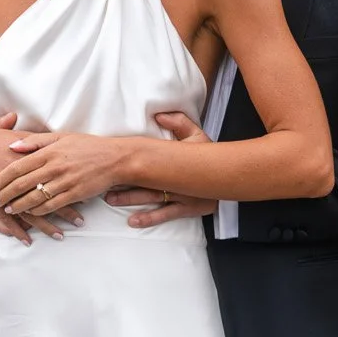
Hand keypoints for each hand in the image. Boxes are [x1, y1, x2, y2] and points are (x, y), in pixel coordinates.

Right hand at [0, 116, 75, 240]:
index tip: (85, 197)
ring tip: (60, 236)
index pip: (56, 180)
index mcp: (31, 163)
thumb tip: (56, 134)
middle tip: (80, 222)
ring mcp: (7, 193)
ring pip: (30, 213)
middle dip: (64, 212)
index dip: (70, 189)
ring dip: (46, 227)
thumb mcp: (13, 135)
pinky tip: (28, 241)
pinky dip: (18, 232)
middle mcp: (22, 180)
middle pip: (46, 199)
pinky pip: (8, 221)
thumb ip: (31, 137)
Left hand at [0, 129, 137, 217]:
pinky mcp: (75, 193)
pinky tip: (30, 214)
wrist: (115, 158)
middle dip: (5, 194)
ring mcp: (65, 181)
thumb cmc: (87, 146)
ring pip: (35, 197)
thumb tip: (11, 146)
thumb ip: (36, 141)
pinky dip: (38, 211)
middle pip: (22, 183)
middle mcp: (54, 166)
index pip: (18, 166)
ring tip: (7, 210)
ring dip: (18, 205)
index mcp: (49, 151)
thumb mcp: (61, 137)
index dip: (1, 178)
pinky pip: (52, 205)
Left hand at [105, 112, 217, 228]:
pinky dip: (150, 218)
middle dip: (125, 182)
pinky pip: (167, 214)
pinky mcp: (190, 208)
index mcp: (178, 159)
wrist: (232, 174)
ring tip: (111, 199)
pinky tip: (133, 221)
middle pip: (147, 179)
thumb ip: (179, 122)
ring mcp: (184, 194)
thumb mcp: (198, 135)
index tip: (114, 161)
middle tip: (105, 183)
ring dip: (131, 199)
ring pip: (153, 197)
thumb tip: (158, 114)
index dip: (132, 162)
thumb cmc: (209, 154)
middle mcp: (179, 178)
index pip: (151, 159)